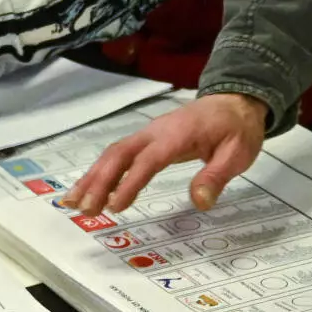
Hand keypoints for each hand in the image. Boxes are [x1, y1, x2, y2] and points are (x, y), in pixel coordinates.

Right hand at [62, 94, 268, 214]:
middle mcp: (155, 132)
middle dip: (99, 182)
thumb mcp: (238, 153)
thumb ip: (217, 176)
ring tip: (73, 204)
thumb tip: (199, 201)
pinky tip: (89, 191)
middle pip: (120, 154)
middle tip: (85, 210)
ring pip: (113, 153)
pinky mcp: (146, 140)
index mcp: (178, 135)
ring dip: (92, 178)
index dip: (130, 183)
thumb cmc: (237, 129)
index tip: (115, 207)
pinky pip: (118, 155)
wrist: (234, 101)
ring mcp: (148, 134)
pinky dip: (100, 173)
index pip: (149, 160)